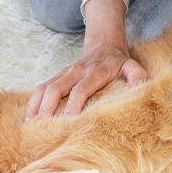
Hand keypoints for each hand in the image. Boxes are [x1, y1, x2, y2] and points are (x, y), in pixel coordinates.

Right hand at [25, 0, 147, 119]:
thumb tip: (142, 91)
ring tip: (30, 127)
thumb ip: (138, 77)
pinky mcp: (56, 78)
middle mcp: (74, 72)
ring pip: (43, 89)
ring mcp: (63, 74)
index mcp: (93, 73)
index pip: (80, 90)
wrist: (104, 44)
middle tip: (42, 128)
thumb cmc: (119, 62)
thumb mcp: (133, 67)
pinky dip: (32, 104)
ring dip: (35, 107)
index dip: (73, 105)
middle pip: (55, 89)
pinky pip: (39, 89)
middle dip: (47, 109)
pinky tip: (28, 119)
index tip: (68, 121)